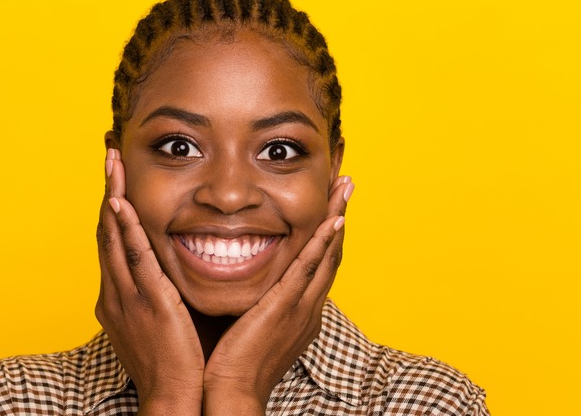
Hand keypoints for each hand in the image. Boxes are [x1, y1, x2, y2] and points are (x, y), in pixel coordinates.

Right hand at [95, 148, 204, 414]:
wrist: (172, 398)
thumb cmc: (172, 363)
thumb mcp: (159, 321)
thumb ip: (161, 292)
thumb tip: (172, 271)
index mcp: (120, 296)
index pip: (113, 241)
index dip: (113, 206)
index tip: (117, 178)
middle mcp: (116, 291)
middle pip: (107, 230)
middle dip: (107, 190)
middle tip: (110, 155)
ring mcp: (127, 296)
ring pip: (114, 237)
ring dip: (112, 195)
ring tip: (112, 162)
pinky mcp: (146, 302)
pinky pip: (132, 259)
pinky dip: (124, 229)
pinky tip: (120, 203)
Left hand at [202, 175, 353, 414]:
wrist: (233, 394)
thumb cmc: (235, 364)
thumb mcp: (252, 326)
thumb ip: (254, 300)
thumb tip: (243, 279)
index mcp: (301, 312)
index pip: (319, 265)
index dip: (328, 234)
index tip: (332, 205)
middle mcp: (308, 307)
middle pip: (331, 254)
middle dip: (339, 217)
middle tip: (347, 185)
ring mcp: (301, 307)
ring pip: (326, 255)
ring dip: (337, 219)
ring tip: (345, 188)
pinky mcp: (286, 308)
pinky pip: (309, 269)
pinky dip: (323, 243)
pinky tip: (333, 221)